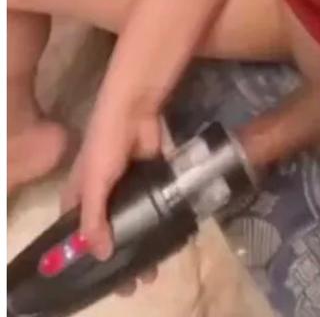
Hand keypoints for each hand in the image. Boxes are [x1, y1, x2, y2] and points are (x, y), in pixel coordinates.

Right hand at [60, 95, 163, 291]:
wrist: (136, 107)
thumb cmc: (105, 144)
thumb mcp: (93, 183)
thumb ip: (95, 220)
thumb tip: (101, 256)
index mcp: (79, 194)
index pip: (76, 232)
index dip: (84, 256)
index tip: (98, 280)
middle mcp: (102, 192)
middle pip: (109, 230)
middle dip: (120, 255)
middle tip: (134, 283)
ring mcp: (128, 184)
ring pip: (135, 220)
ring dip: (144, 242)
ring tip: (154, 270)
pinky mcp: (151, 176)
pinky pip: (156, 204)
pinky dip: (161, 220)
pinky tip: (171, 239)